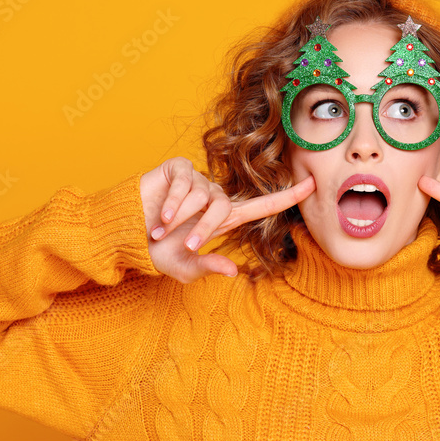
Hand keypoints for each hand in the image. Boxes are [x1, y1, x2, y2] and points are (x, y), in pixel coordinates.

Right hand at [140, 157, 314, 283]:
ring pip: (201, 197)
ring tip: (161, 230)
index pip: (263, 205)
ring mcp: (197, 181)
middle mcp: (214, 197)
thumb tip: (235, 270)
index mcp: (223, 219)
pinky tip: (158, 216)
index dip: (288, 196)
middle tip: (187, 245)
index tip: (313, 183)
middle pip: (225, 207)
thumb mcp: (183, 266)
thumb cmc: (157, 250)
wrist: (126, 234)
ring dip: (181, 218)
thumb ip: (208, 267)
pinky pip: (184, 184)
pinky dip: (171, 204)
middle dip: (204, 229)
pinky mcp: (178, 170)